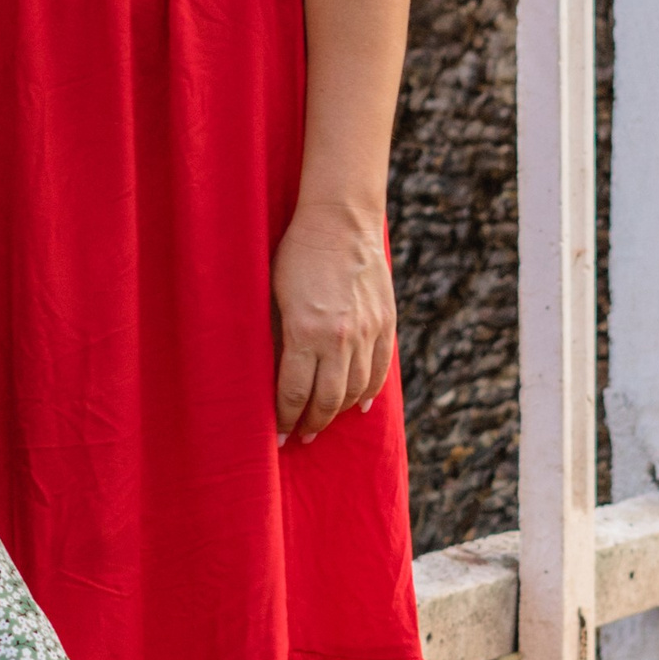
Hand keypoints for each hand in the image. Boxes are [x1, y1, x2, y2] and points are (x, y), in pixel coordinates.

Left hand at [270, 198, 394, 443]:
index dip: (285, 419)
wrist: (340, 223)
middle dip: (312, 423)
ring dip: (338, 413)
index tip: (278, 436)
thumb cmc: (296, 256)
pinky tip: (357, 406)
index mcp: (305, 332)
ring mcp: (367, 332)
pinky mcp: (386, 323)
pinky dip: (369, 393)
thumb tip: (272, 377)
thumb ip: (277, 338)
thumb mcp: (274, 297)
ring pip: (356, 390)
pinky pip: (379, 370)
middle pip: (327, 400)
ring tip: (324, 422)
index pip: (294, 392)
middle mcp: (340, 338)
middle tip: (301, 436)